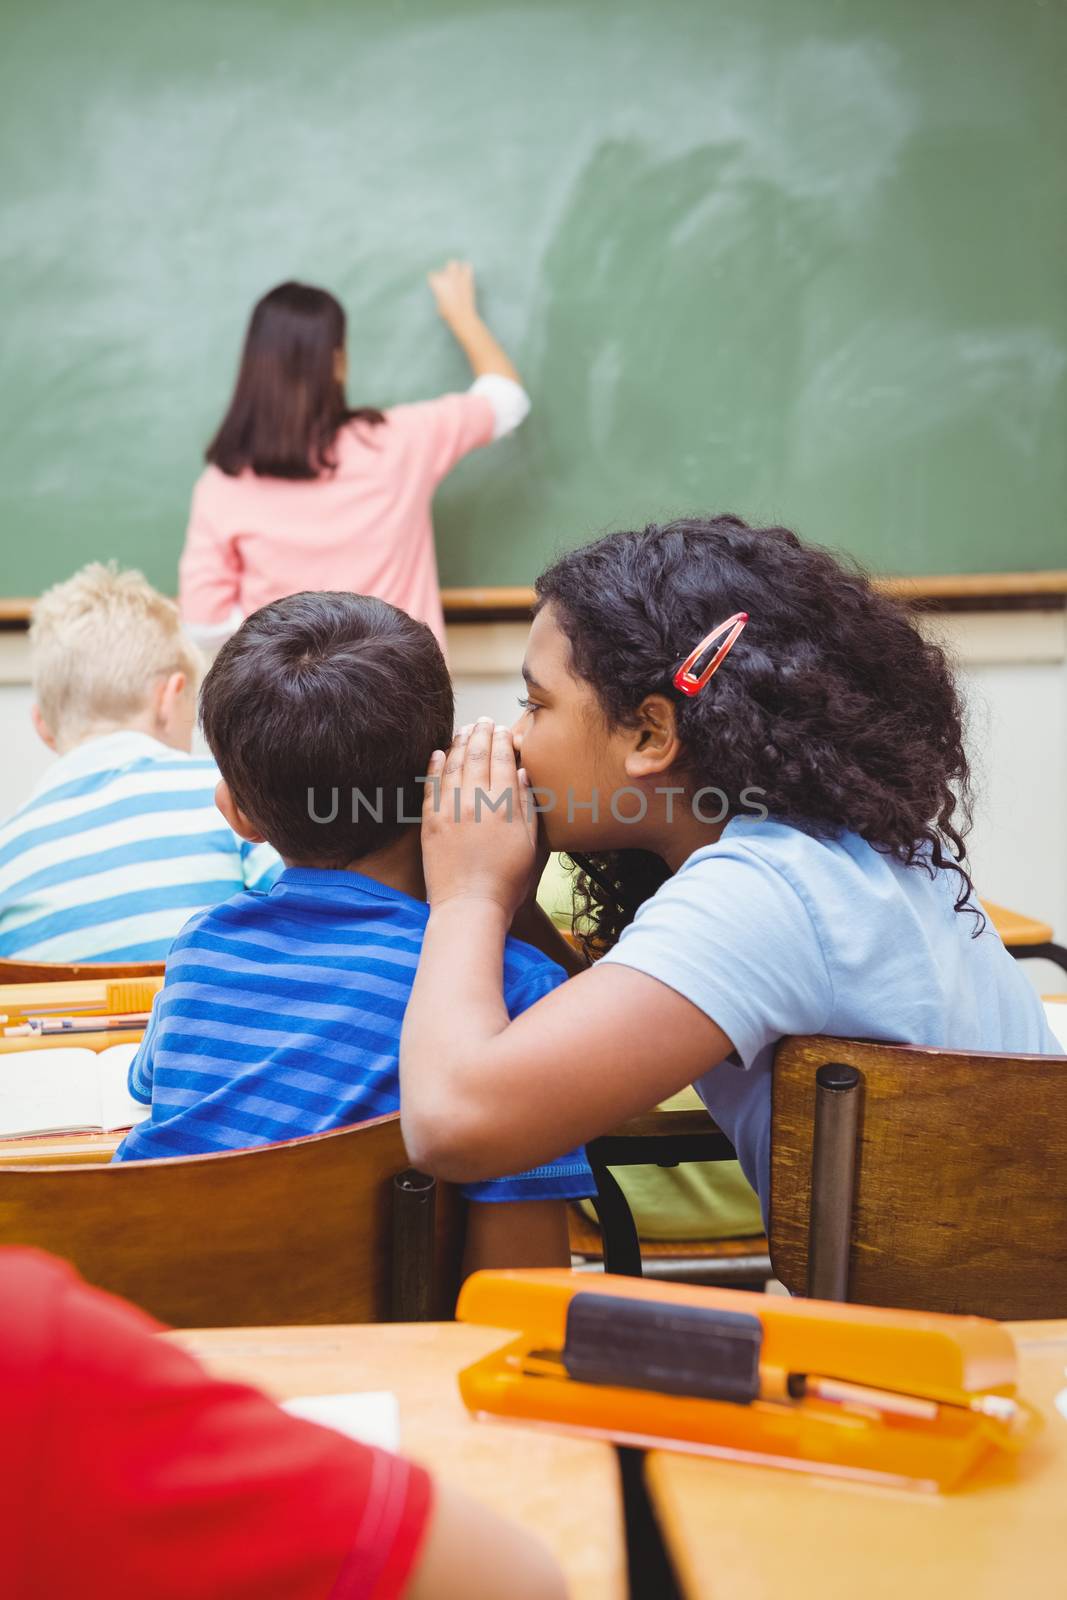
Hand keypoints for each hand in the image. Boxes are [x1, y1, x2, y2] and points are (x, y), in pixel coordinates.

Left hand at [422, 717, 536, 918]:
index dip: (502, 740)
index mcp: (505, 805)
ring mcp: (450, 809)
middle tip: (483, 721)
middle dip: (481, 734)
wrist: (470, 905)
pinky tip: (438, 753)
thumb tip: (522, 774)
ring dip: (459, 743)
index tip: (502, 729)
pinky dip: (435, 766)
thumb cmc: (507, 881)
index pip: (503, 760)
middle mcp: (476, 800)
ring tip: (464, 730)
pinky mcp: (430, 821)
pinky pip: (431, 785)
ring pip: (453, 764)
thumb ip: (527, 806)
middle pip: (477, 755)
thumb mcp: (530, 844)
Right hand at [427, 259, 477, 326]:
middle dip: (445, 272)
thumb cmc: (448, 314)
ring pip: (453, 264)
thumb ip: (439, 294)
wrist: (463, 317)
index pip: (432, 276)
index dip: (434, 281)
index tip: (437, 287)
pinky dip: (466, 271)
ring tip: (457, 277)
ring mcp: (456, 277)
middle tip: (448, 281)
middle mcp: (445, 278)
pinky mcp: (467, 280)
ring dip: (455, 269)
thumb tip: (441, 291)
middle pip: (442, 268)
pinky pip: (467, 267)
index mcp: (437, 284)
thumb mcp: (438, 304)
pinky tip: (466, 277)